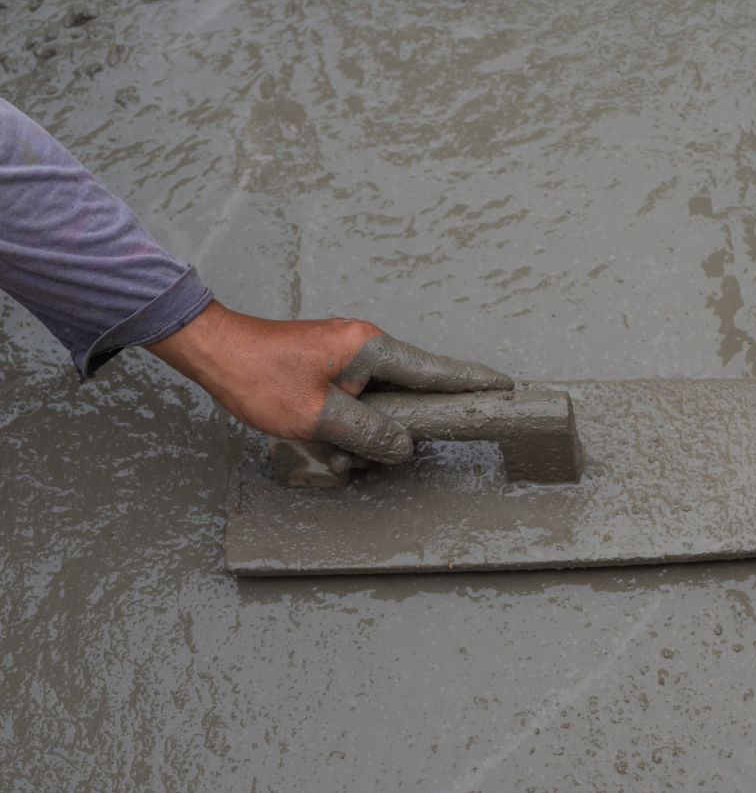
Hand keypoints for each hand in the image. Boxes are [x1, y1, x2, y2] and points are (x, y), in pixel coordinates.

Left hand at [146, 300, 512, 461]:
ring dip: (359, 433)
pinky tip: (319, 438)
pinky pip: (356, 403)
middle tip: (363, 446)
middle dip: (392, 429)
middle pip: (408, 394)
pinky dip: (343, 426)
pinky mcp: (332, 368)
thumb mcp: (317, 416)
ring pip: (378, 405)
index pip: (436, 370)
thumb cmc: (257, 375)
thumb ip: (369, 434)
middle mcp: (365, 346)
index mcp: (370, 348)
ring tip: (323, 443)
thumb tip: (404, 446)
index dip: (473, 383)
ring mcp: (348, 356)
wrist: (211, 351)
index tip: (507, 389)